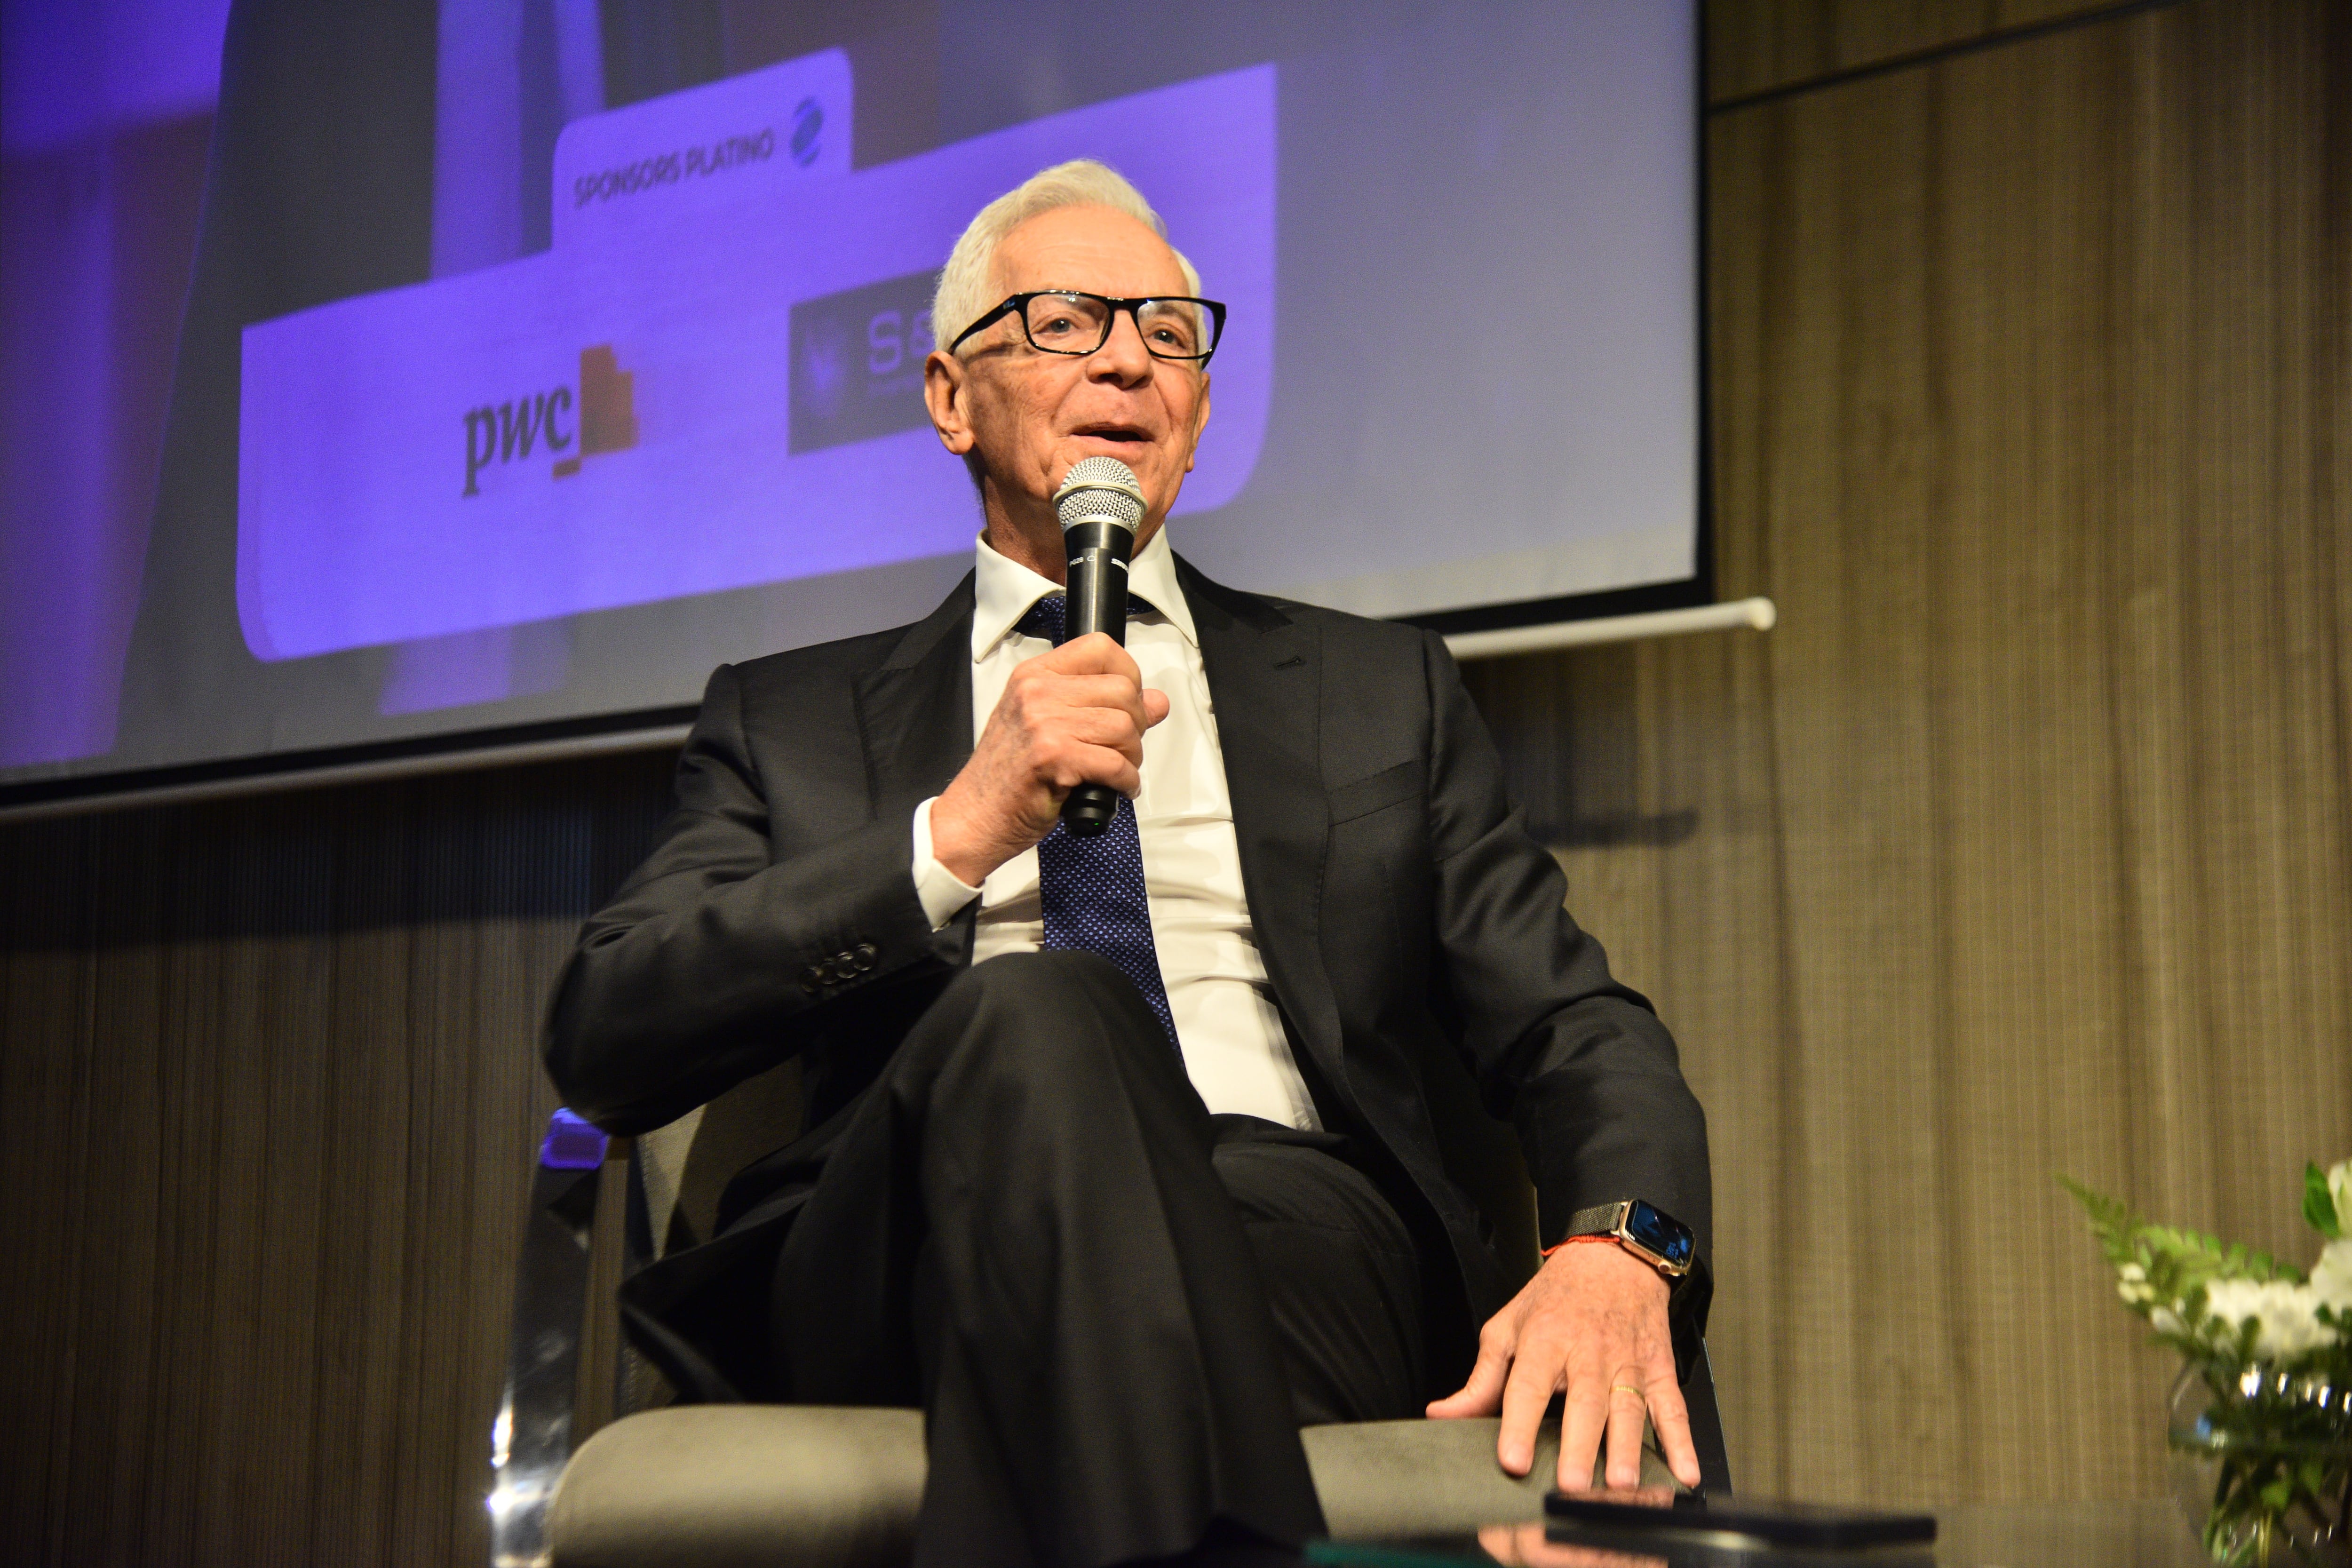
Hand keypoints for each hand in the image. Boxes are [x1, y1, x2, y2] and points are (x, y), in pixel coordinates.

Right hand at [930, 633, 1169, 884]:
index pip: (1100, 648)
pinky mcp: (1053, 757)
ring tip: (1117, 770)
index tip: (1129, 701)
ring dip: (1132, 756)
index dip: (1128, 674)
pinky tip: (1116, 788)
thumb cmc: (1008, 775)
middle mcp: (1037, 692)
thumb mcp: (1048, 726)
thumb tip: (1156, 701)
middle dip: (1136, 723)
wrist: (974, 816)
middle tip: (1122, 747)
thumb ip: (1098, 706)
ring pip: (1124, 727)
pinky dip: (1126, 782)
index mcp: (1034, 675)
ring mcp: (1044, 723)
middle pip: (1122, 690)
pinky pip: (1116, 764)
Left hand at [1427, 1239, 1700, 1491]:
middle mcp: (1589, 1352)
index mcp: (1545, 1340)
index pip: (1528, 1386)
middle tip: (1571, 1486)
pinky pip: (1673, 1409)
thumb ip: (1480, 1380)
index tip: (1513, 1460)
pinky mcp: (1659, 1371)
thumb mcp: (1508, 1327)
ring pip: (1628, 1409)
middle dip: (1579, 1446)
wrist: (1613, 1258)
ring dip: (1626, 1449)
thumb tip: (1442, 1415)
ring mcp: (1628, 1363)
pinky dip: (1682, 1442)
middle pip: (1584, 1403)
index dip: (1519, 1425)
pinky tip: (1684, 1471)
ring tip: (1621, 1484)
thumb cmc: (1556, 1299)